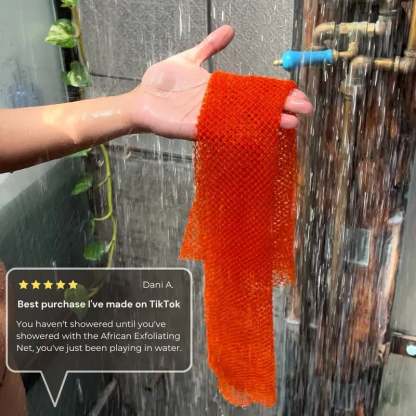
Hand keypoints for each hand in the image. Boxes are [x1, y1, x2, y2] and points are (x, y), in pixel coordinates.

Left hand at [128, 25, 312, 139]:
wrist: (141, 99)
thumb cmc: (162, 82)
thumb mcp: (189, 59)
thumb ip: (209, 46)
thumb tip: (231, 30)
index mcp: (221, 91)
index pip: (255, 92)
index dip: (275, 94)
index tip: (296, 95)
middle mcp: (220, 107)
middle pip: (255, 109)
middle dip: (279, 110)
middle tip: (303, 112)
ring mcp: (210, 119)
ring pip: (244, 123)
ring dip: (266, 124)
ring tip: (288, 124)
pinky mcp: (197, 129)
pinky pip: (221, 131)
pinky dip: (239, 133)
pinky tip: (258, 134)